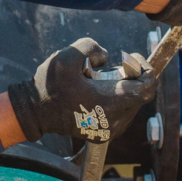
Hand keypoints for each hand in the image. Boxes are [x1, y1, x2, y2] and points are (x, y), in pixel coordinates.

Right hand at [7, 38, 156, 143]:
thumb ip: (92, 47)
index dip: (145, 68)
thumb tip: (105, 58)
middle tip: (116, 65)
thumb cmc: (50, 86)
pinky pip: (121, 113)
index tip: (131, 57)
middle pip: (140, 95)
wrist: (34, 112)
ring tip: (103, 78)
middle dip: (132, 76)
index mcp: (110, 103)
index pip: (147, 88)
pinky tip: (98, 90)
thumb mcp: (68, 55)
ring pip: (131, 104)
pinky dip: (116, 99)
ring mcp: (109, 130)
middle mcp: (114, 121)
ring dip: (124, 88)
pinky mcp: (104, 133)